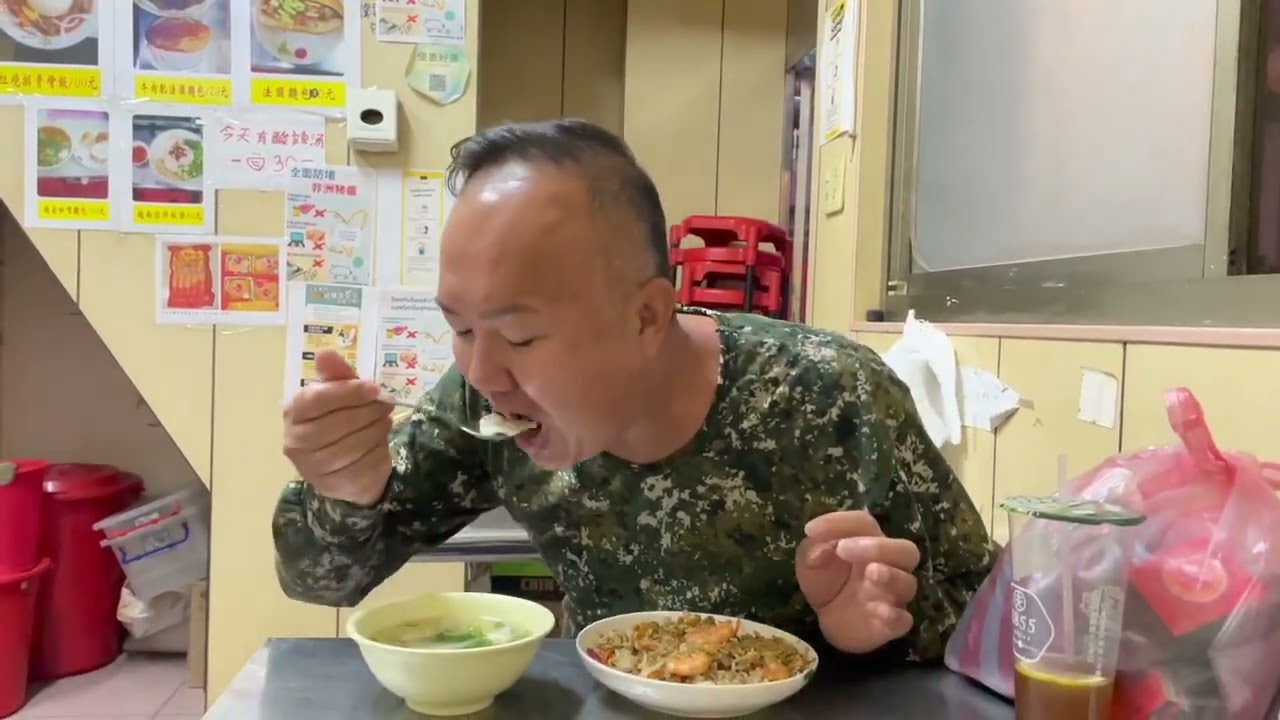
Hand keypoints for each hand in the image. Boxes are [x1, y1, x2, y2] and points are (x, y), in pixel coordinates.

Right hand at [282, 350, 393, 505]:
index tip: (374, 388)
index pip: (317, 399)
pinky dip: (378, 452)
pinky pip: (363, 466)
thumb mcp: (339, 394)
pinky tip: (380, 444)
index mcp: (293, 413)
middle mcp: (295, 442)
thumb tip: (325, 354)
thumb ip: (336, 375)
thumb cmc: (339, 420)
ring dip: (375, 430)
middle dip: (368, 411)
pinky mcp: (334, 485)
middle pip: (337, 423)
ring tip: (383, 421)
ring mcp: (312, 468)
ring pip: (352, 446)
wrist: (343, 465)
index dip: (348, 392)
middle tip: (386, 404)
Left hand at [795, 510, 920, 653]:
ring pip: (907, 582)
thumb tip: (821, 549)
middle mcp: (888, 565)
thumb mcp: (810, 562)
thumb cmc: (825, 581)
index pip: (864, 523)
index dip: (840, 522)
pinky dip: (894, 615)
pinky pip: (903, 619)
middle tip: (844, 549)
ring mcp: (892, 596)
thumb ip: (813, 550)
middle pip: (904, 550)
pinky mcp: (891, 624)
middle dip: (877, 547)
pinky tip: (880, 611)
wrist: (828, 620)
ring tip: (871, 572)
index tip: (810, 530)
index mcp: (868, 542)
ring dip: (890, 576)